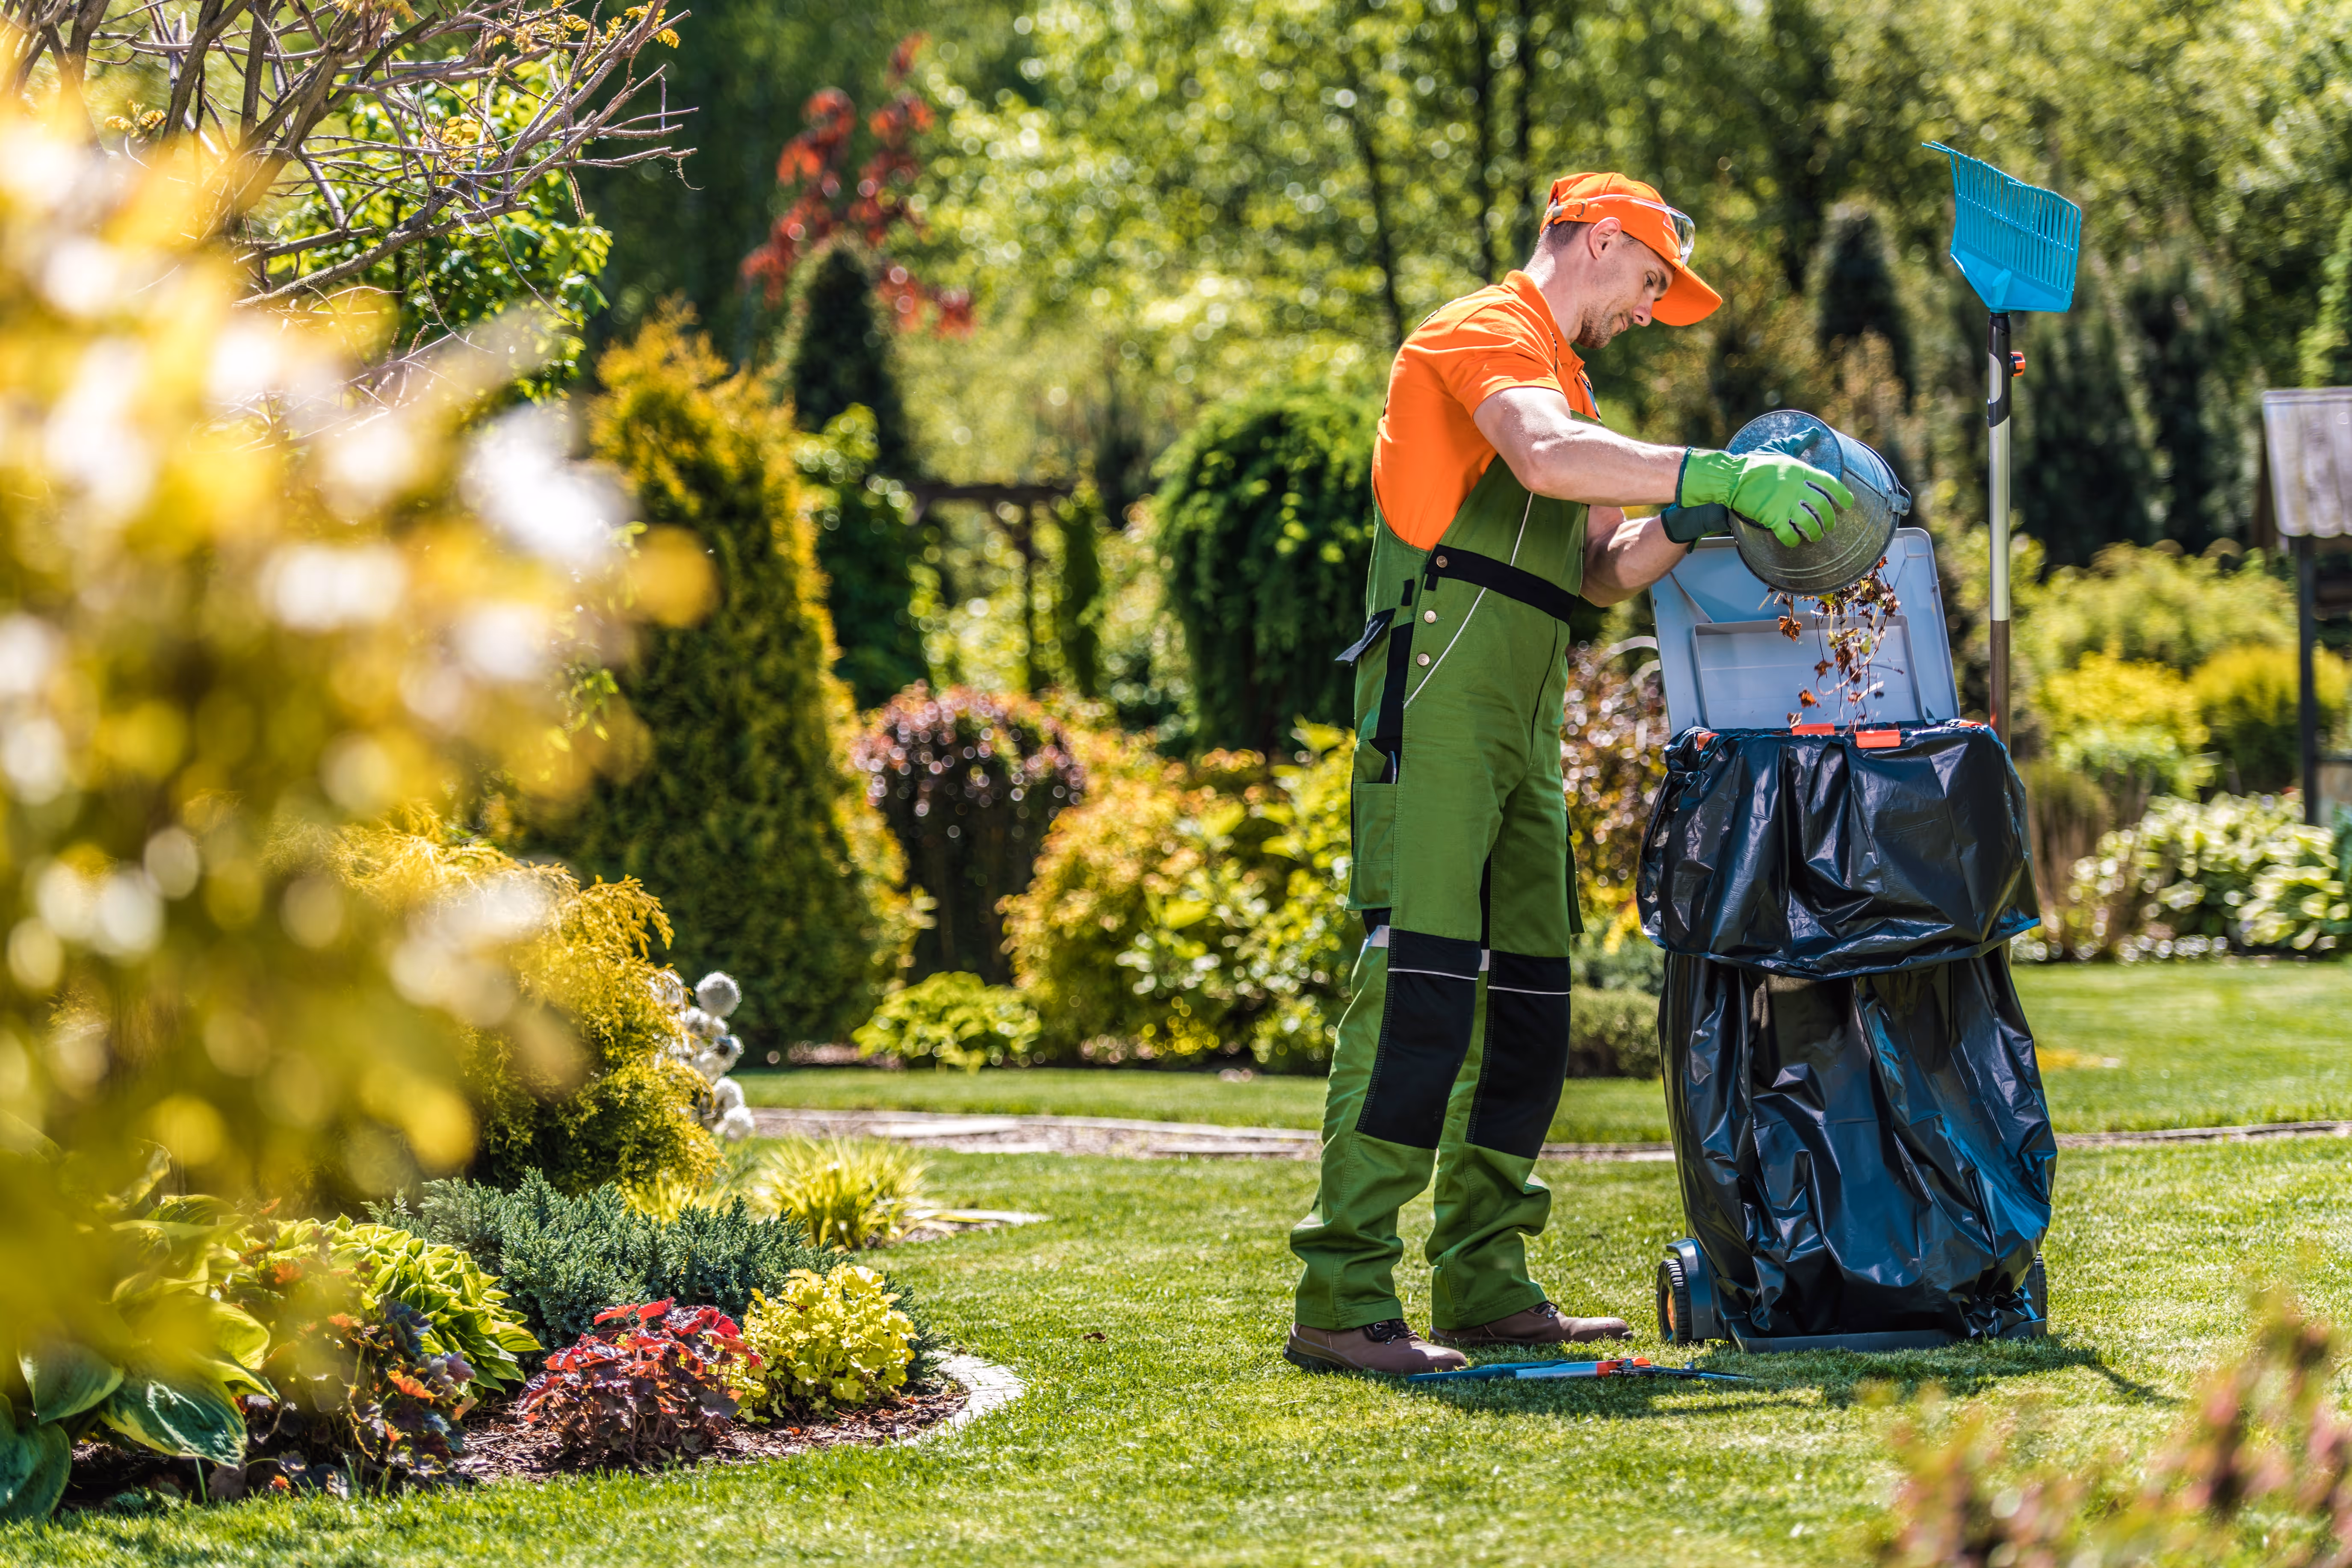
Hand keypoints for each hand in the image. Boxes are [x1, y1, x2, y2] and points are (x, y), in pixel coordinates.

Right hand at [1677, 431, 1855, 548]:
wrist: (1731, 476)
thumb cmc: (1756, 462)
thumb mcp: (1780, 448)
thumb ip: (1799, 442)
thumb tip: (1815, 431)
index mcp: (1800, 471)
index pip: (1829, 484)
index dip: (1842, 495)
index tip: (1848, 504)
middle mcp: (1796, 487)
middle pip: (1822, 507)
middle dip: (1829, 520)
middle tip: (1828, 526)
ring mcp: (1784, 503)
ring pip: (1809, 523)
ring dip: (1815, 533)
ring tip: (1815, 536)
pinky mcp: (1771, 517)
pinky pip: (1788, 534)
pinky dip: (1793, 540)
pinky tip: (1794, 541)